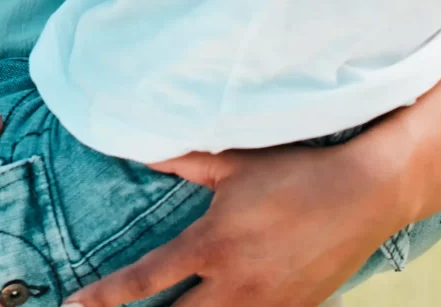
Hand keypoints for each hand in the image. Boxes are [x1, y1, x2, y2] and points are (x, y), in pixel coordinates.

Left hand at [71, 142, 397, 306]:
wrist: (365, 192)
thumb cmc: (294, 172)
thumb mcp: (231, 163)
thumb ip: (180, 161)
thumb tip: (139, 149)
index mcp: (211, 245)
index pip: (145, 280)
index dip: (105, 297)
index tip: (75, 306)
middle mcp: (235, 285)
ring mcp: (267, 305)